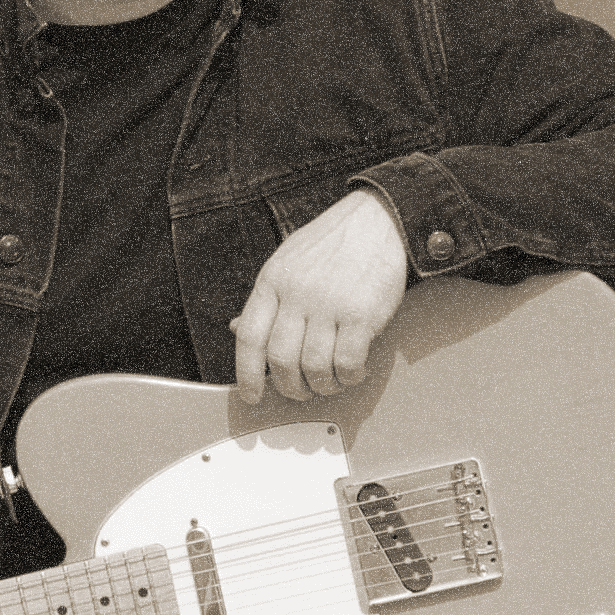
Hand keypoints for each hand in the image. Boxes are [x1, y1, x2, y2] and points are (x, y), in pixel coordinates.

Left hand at [228, 188, 412, 410]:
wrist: (378, 219)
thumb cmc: (332, 245)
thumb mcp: (287, 262)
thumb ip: (266, 299)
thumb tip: (236, 330)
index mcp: (272, 280)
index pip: (249, 337)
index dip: (246, 374)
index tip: (251, 395)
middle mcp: (297, 293)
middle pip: (280, 359)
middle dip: (290, 387)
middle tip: (301, 392)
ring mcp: (329, 304)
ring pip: (314, 367)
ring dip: (323, 386)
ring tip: (332, 381)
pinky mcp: (362, 314)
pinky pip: (347, 362)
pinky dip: (350, 376)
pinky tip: (355, 371)